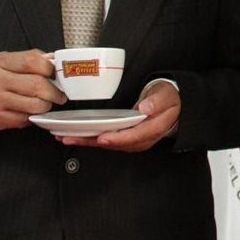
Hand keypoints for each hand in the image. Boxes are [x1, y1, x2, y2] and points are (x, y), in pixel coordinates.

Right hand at [0, 49, 65, 136]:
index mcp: (2, 62)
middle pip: (37, 85)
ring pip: (34, 105)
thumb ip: (30, 58)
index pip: (33, 61)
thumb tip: (55, 60)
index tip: (57, 75)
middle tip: (59, 95)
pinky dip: (32, 117)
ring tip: (45, 103)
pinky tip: (28, 112)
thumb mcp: (6, 62)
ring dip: (45, 106)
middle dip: (54, 92)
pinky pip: (25, 119)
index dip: (51, 69)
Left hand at [57, 80, 181, 151]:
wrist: (171, 104)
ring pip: (110, 144)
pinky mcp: (125, 137)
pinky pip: (109, 141)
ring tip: (68, 137)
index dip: (118, 139)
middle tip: (73, 138)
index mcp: (154, 128)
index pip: (135, 136)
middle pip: (117, 144)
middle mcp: (142, 138)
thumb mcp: (166, 95)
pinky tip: (78, 136)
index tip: (103, 138)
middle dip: (94, 142)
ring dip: (89, 142)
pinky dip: (92, 139)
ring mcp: (133, 140)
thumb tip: (145, 109)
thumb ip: (157, 101)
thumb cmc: (167, 99)